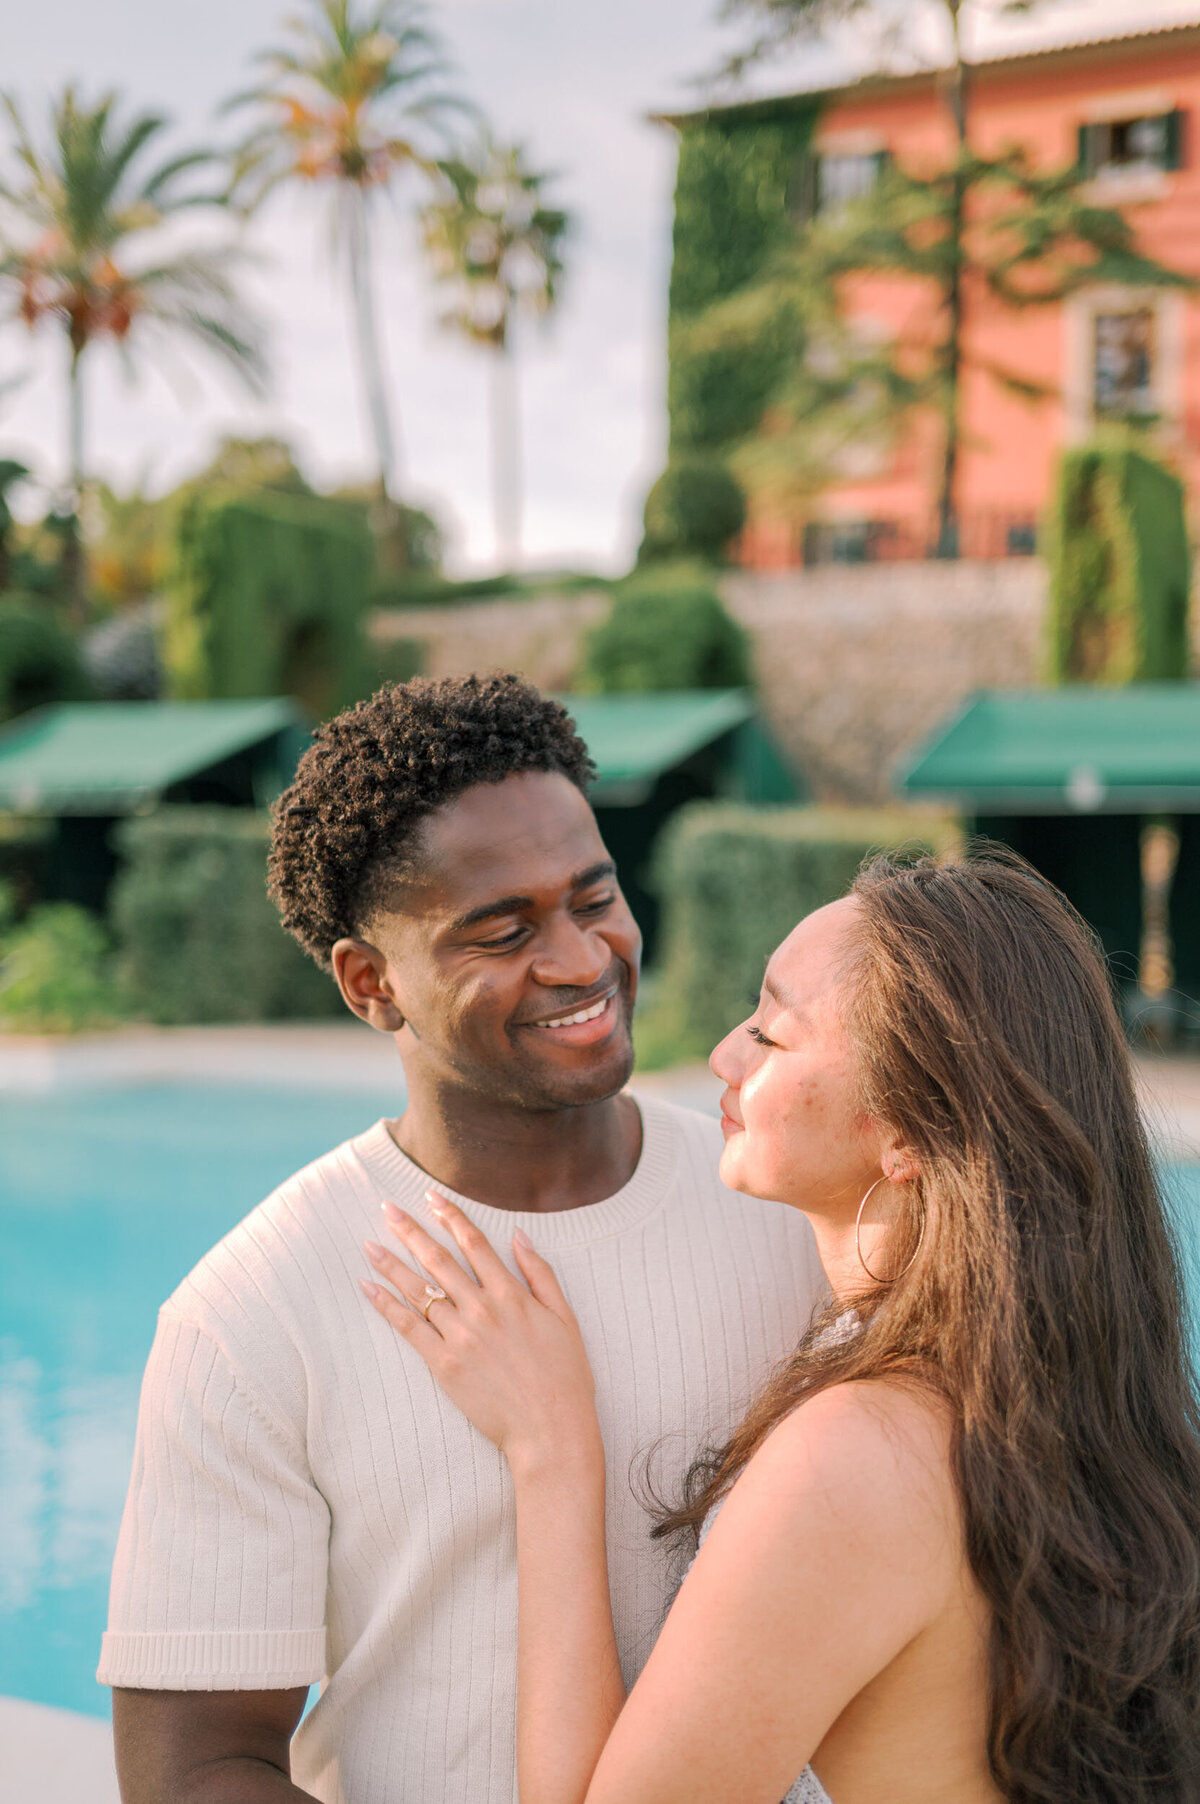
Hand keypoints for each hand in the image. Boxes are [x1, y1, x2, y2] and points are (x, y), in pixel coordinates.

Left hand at [360, 1194, 601, 1475]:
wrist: (551, 1430)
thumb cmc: (565, 1376)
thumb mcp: (565, 1317)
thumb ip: (540, 1272)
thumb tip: (519, 1235)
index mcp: (511, 1294)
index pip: (474, 1243)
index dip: (451, 1217)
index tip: (431, 1197)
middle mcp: (482, 1309)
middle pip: (438, 1260)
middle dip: (410, 1230)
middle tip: (387, 1208)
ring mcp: (461, 1337)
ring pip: (419, 1290)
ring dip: (391, 1264)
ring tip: (370, 1244)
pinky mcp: (444, 1365)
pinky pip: (409, 1328)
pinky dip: (387, 1306)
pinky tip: (369, 1287)